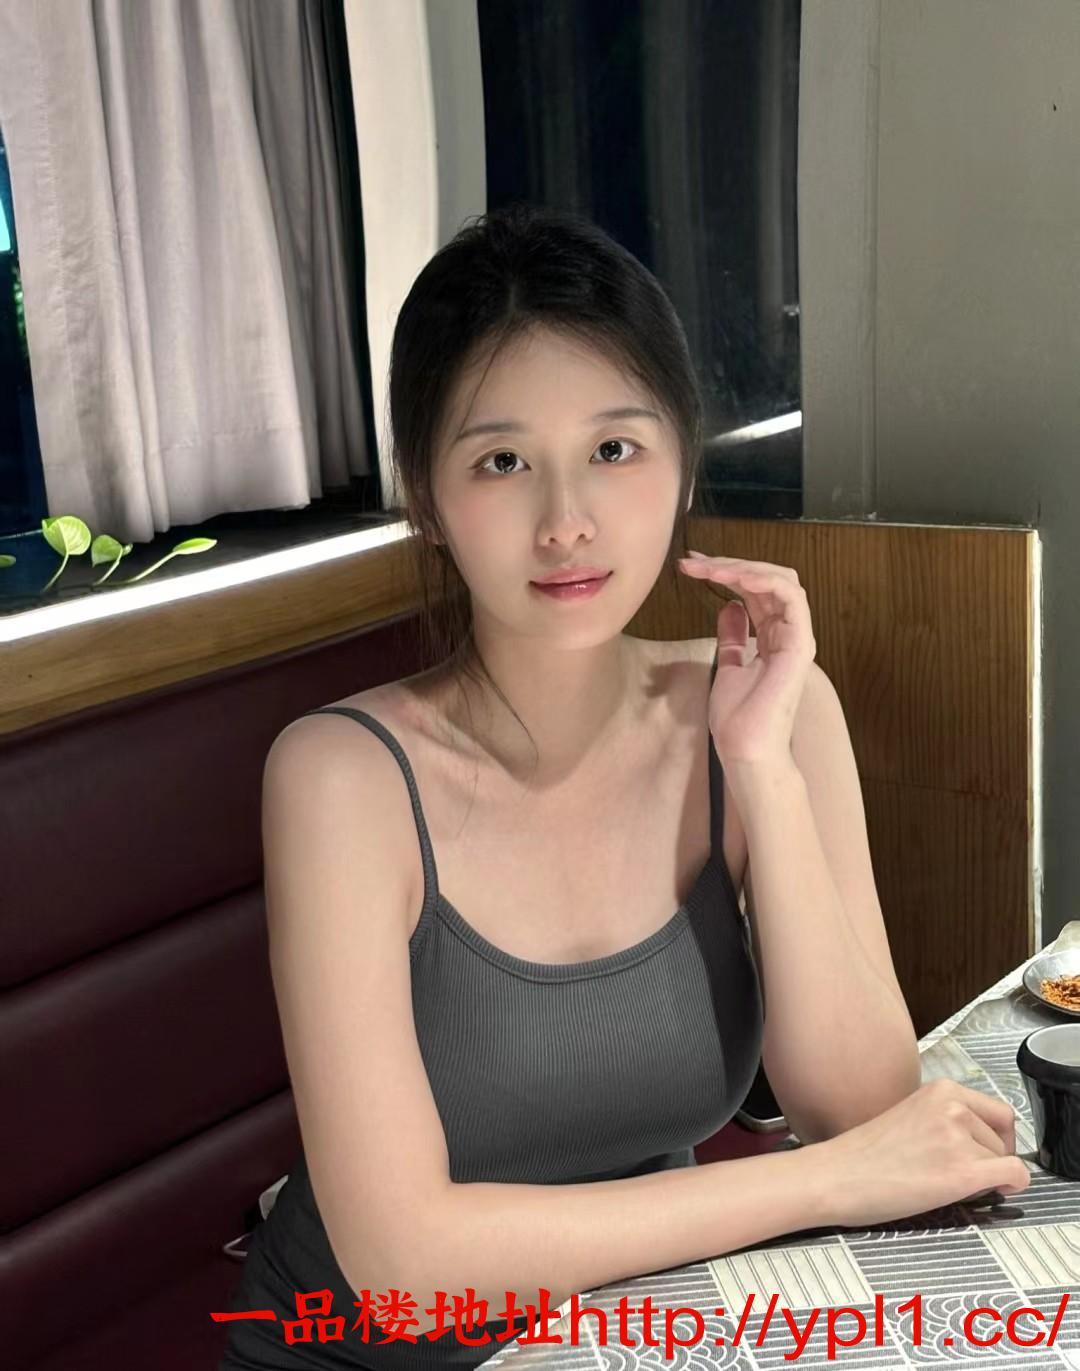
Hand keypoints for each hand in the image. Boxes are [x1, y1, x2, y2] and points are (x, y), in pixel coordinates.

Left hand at [676, 550, 815, 767]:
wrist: (745, 748)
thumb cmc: (738, 717)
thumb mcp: (728, 663)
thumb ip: (733, 635)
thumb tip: (730, 606)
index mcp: (775, 637)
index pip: (756, 591)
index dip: (727, 572)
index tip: (693, 566)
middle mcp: (789, 632)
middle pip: (768, 579)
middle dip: (730, 564)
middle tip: (694, 561)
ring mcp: (797, 637)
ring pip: (781, 580)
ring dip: (743, 567)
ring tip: (710, 567)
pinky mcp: (799, 644)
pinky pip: (791, 598)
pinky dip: (765, 580)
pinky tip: (736, 576)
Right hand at [804, 1078, 1030, 1229]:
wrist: (835, 1176)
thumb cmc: (863, 1155)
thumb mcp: (910, 1116)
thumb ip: (945, 1118)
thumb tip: (981, 1139)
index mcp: (939, 1090)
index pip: (997, 1111)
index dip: (996, 1137)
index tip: (985, 1151)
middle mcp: (952, 1106)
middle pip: (1005, 1134)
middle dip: (994, 1156)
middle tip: (968, 1171)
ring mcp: (958, 1137)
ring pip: (1005, 1158)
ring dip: (988, 1174)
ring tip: (950, 1182)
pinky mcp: (961, 1170)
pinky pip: (1015, 1174)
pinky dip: (1012, 1185)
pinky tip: (995, 1190)